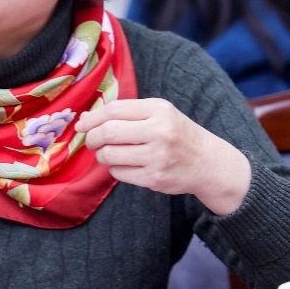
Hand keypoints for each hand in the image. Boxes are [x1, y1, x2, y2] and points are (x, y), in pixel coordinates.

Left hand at [76, 98, 250, 214]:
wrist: (207, 163)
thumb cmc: (177, 134)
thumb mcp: (160, 113)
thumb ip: (127, 113)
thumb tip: (85, 119)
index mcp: (159, 110)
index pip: (114, 110)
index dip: (92, 118)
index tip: (81, 124)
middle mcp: (159, 132)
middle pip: (108, 132)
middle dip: (92, 138)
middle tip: (91, 141)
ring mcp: (157, 157)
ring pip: (110, 155)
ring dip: (102, 155)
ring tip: (110, 153)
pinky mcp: (154, 178)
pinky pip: (119, 173)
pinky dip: (115, 169)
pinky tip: (126, 165)